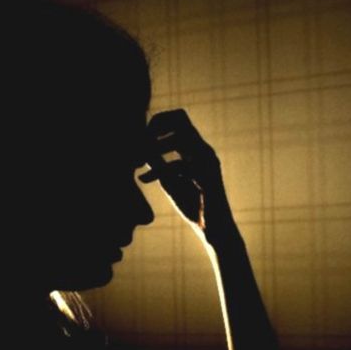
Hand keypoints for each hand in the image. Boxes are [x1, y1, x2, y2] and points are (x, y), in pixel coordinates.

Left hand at [139, 109, 238, 245]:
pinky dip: (158, 169)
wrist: (214, 232)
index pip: (177, 118)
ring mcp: (208, 161)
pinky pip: (180, 163)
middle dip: (155, 127)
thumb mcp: (171, 182)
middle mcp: (203, 150)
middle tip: (138, 146)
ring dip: (154, 146)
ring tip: (136, 161)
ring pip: (180, 136)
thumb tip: (142, 151)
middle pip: (180, 117)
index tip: (139, 141)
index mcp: (195, 149)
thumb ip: (159, 165)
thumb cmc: (194, 207)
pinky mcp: (208, 176)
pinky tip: (144, 180)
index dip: (157, 122)